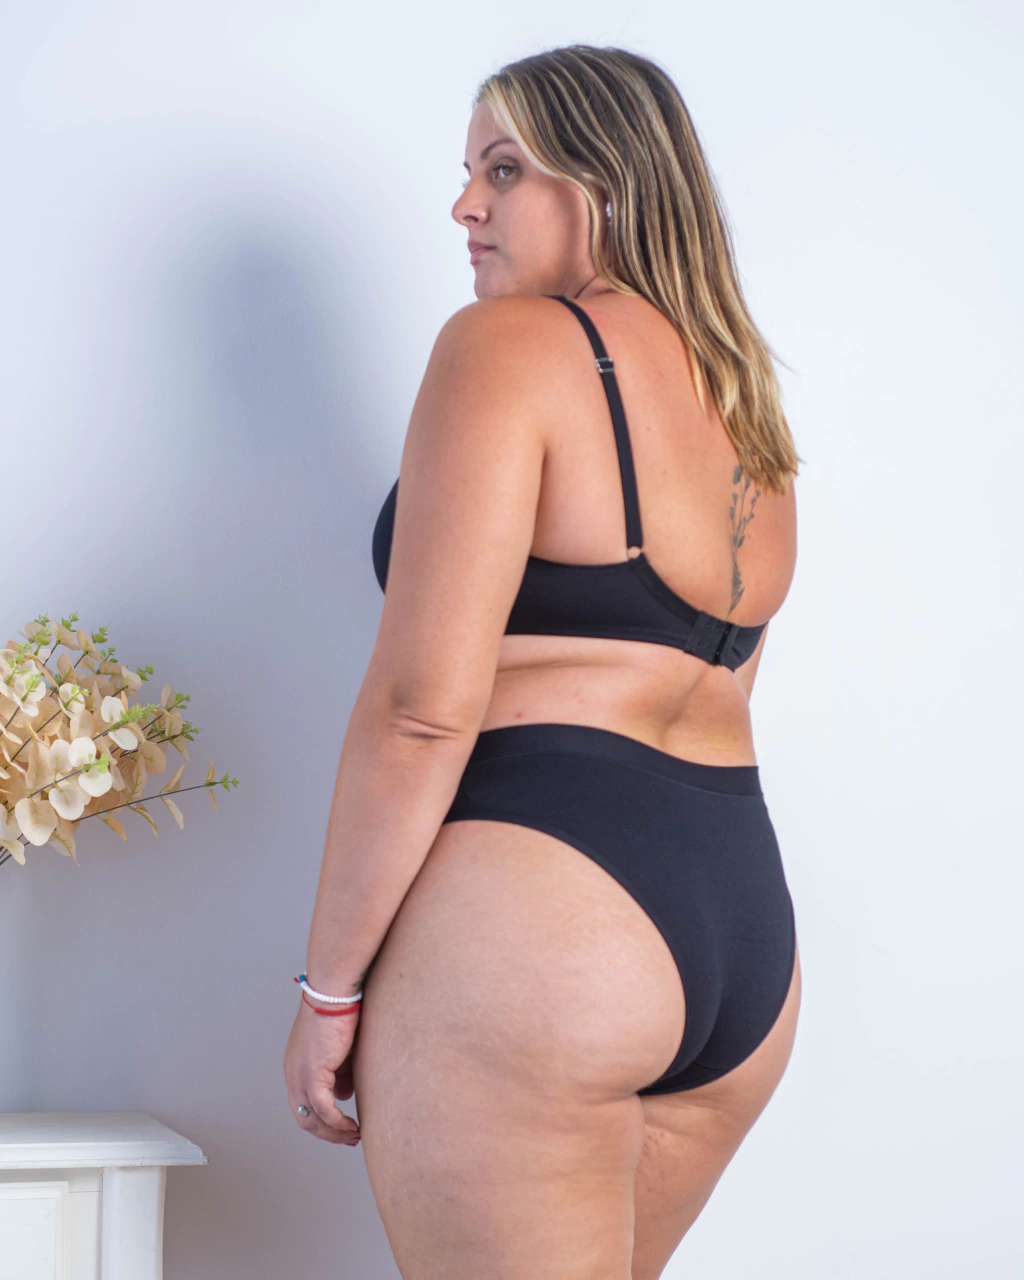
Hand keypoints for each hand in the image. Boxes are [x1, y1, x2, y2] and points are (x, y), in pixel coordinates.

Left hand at [283, 1001, 361, 1144]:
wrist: (333, 993)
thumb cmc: (339, 1010)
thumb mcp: (340, 1048)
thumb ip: (340, 1071)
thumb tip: (345, 1092)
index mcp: (297, 1066)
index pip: (304, 1104)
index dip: (323, 1121)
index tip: (343, 1127)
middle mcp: (293, 1073)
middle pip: (304, 1118)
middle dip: (328, 1133)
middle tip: (349, 1138)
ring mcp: (300, 1075)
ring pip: (312, 1118)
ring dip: (334, 1132)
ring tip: (354, 1136)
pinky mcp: (313, 1073)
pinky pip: (323, 1108)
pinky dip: (337, 1122)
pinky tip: (352, 1127)